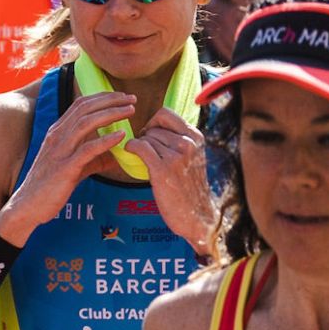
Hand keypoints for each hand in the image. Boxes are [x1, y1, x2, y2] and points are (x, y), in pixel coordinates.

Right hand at [0, 91, 133, 245]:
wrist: (29, 204)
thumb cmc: (50, 185)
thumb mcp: (74, 166)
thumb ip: (94, 158)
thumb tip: (117, 155)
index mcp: (57, 132)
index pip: (80, 105)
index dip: (103, 97)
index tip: (123, 97)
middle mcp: (57, 136)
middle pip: (85, 108)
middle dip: (111, 100)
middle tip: (133, 99)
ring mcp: (59, 151)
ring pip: (86, 123)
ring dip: (111, 114)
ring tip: (130, 111)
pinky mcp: (65, 168)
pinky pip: (87, 149)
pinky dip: (105, 140)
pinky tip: (121, 135)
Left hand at [131, 107, 216, 254]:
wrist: (197, 215)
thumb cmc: (189, 186)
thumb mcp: (191, 156)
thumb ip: (178, 139)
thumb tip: (152, 126)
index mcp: (196, 137)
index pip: (165, 113)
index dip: (152, 122)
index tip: (150, 135)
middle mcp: (188, 143)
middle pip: (152, 127)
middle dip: (145, 138)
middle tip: (146, 152)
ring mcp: (177, 155)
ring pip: (144, 138)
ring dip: (140, 148)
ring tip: (147, 161)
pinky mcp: (163, 169)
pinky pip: (139, 147)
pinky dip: (131, 148)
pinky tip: (132, 155)